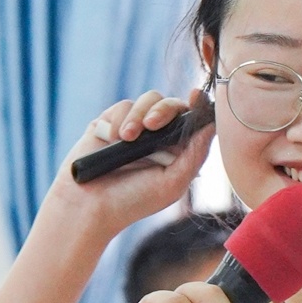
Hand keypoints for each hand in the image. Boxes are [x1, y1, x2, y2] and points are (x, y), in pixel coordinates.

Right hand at [41, 92, 213, 246]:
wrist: (88, 206)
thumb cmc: (133, 201)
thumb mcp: (172, 183)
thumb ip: (195, 154)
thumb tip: (212, 125)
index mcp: (177, 150)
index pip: (193, 120)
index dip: (199, 105)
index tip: (196, 96)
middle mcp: (158, 136)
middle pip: (172, 104)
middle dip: (164, 110)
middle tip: (152, 126)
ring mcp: (134, 127)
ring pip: (148, 99)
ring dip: (139, 115)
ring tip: (127, 139)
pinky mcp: (110, 123)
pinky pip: (122, 106)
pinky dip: (119, 120)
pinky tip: (112, 140)